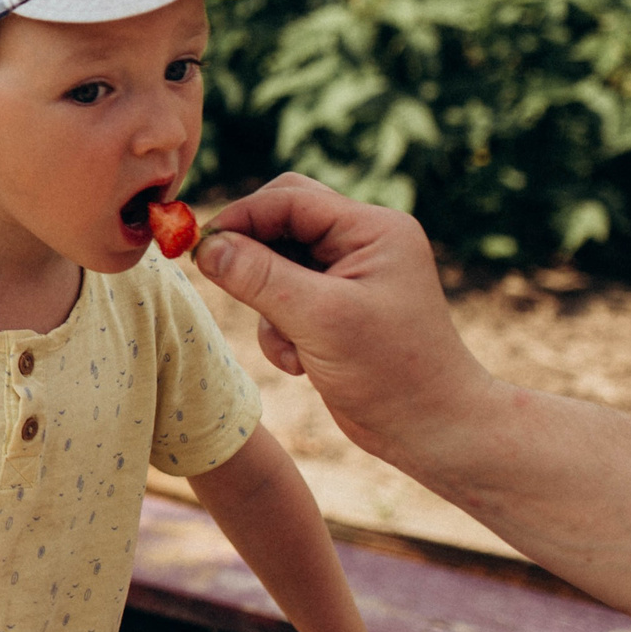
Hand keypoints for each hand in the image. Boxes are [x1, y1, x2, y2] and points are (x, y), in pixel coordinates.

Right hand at [192, 173, 497, 462]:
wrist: (432, 432)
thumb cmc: (392, 373)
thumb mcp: (319, 319)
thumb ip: (258, 277)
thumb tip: (205, 246)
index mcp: (372, 230)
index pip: (289, 199)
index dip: (240, 217)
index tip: (198, 245)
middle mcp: (362, 244)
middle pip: (281, 221)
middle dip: (251, 257)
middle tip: (220, 278)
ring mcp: (349, 276)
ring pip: (275, 262)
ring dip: (266, 304)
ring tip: (290, 346)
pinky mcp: (336, 309)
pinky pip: (284, 298)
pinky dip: (279, 330)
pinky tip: (300, 364)